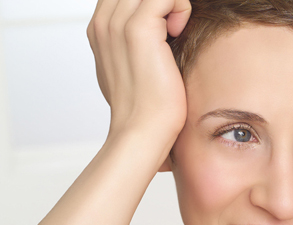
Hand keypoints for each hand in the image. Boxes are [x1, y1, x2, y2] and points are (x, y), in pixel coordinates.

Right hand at [87, 0, 191, 144]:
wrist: (143, 133)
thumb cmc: (145, 111)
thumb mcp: (132, 73)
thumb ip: (131, 49)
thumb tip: (149, 44)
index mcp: (100, 30)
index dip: (151, 5)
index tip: (167, 30)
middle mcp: (104, 23)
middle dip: (162, 4)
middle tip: (175, 29)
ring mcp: (118, 24)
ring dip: (172, 4)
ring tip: (176, 31)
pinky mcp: (139, 30)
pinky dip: (180, 6)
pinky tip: (179, 32)